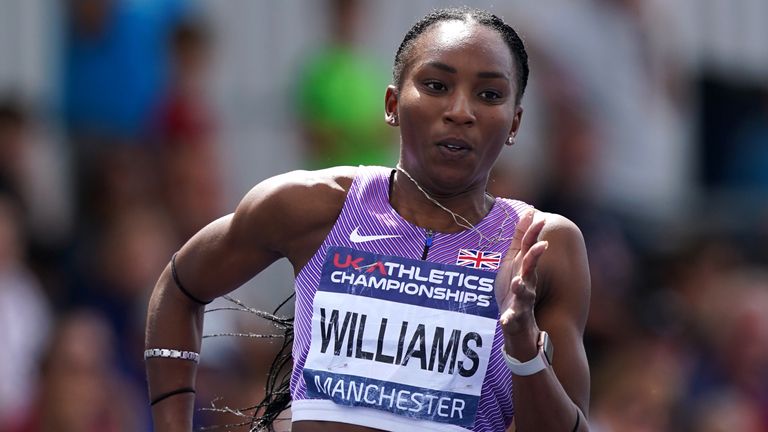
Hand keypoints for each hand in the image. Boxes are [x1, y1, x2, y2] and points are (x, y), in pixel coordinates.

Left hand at [495, 208, 547, 336]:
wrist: (521, 325)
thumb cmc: (517, 288)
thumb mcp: (517, 261)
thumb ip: (522, 238)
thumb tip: (529, 211)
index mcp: (525, 269)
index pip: (530, 249)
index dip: (534, 233)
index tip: (540, 218)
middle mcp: (527, 284)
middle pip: (530, 269)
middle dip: (534, 257)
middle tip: (542, 245)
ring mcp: (522, 302)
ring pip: (524, 294)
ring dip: (521, 288)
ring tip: (518, 282)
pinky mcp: (514, 319)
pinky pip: (512, 319)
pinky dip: (509, 319)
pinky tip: (505, 320)